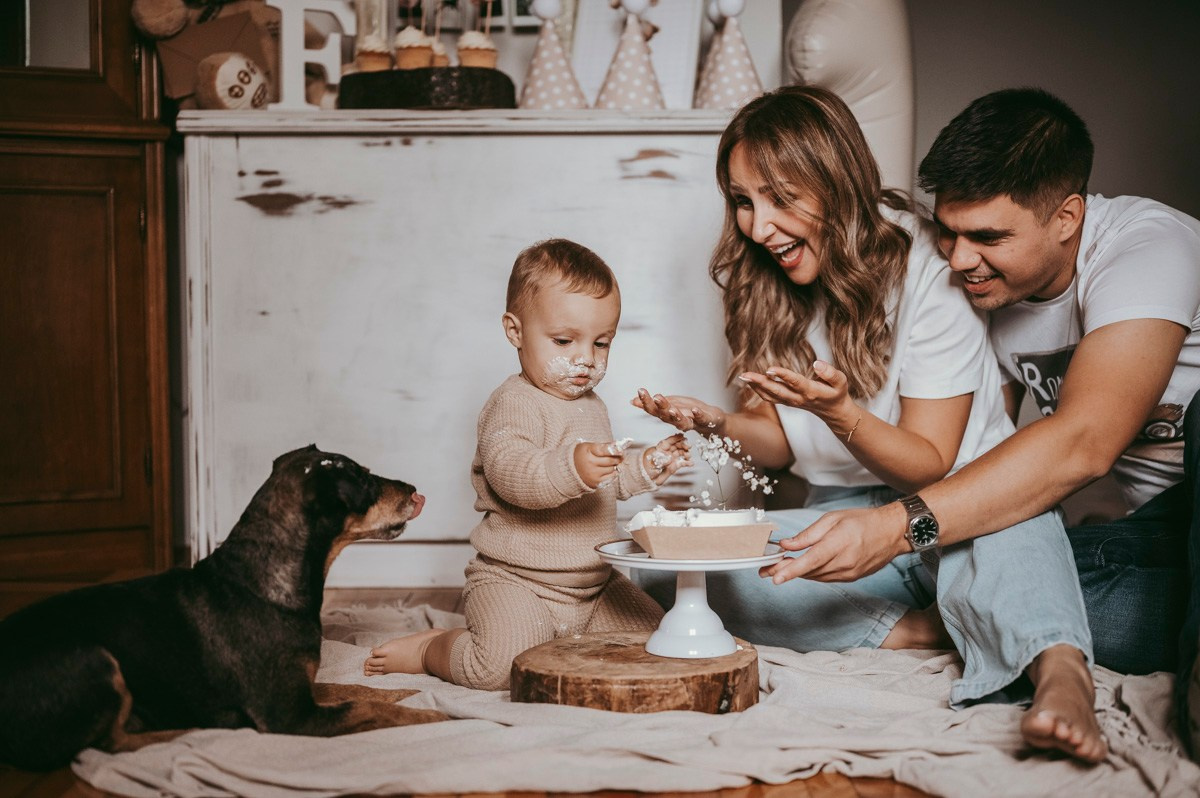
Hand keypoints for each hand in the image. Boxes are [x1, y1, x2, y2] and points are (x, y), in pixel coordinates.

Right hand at [574, 441, 623, 488]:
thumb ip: (603, 445)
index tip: (621, 450)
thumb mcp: (588, 446)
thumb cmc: (580, 455)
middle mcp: (590, 463)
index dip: (615, 450)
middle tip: (621, 456)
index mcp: (588, 451)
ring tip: (611, 463)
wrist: (569, 470)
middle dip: (618, 458)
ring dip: (614, 465)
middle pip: (610, 460)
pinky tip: (609, 469)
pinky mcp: (595, 482)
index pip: (604, 450)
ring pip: (611, 469)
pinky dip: (613, 473)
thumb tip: (617, 444)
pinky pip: (610, 477)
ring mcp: (593, 473)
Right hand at [631, 388, 725, 432]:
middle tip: (655, 397)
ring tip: (672, 409)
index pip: (654, 409)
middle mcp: (677, 420)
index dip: (647, 402)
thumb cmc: (689, 413)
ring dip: (676, 415)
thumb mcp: (669, 405)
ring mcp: (691, 421)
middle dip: (660, 407)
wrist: (712, 421)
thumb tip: (633, 400)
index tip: (640, 391)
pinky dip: (698, 415)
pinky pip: (701, 419)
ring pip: (681, 421)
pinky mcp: (705, 420)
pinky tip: (695, 409)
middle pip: (666, 416)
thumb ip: (653, 404)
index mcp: (667, 415)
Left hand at [642, 432, 691, 484]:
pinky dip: (687, 463)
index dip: (676, 438)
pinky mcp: (676, 465)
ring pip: (682, 452)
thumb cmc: (650, 466)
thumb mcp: (654, 461)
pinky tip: (691, 463)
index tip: (682, 436)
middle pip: (678, 445)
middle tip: (689, 446)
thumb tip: (669, 459)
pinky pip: (683, 462)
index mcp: (661, 447)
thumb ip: (662, 460)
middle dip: (684, 444)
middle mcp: (668, 451)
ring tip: (688, 456)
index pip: (670, 440)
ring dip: (687, 453)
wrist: (650, 476)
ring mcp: (673, 457)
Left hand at [738, 362, 856, 430]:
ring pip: (770, 396)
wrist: (833, 411)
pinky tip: (750, 381)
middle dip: (760, 382)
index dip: (782, 376)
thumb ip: (830, 373)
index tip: (770, 369)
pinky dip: (758, 390)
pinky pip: (769, 398)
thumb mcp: (841, 382)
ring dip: (755, 386)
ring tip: (743, 376)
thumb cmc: (836, 393)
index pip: (794, 382)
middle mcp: (797, 398)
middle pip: (776, 391)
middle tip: (746, 374)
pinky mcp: (786, 402)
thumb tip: (817, 363)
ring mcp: (790, 401)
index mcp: (811, 392)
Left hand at [758, 503, 908, 582]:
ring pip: (816, 576)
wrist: (893, 532)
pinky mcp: (851, 578)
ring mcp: (849, 573)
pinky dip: (813, 572)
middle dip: (786, 570)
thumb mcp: (833, 519)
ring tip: (781, 566)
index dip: (791, 570)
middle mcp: (844, 562)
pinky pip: (826, 577)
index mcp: (838, 544)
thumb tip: (788, 544)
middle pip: (809, 571)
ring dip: (798, 572)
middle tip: (766, 570)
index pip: (810, 561)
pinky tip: (804, 566)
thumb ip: (809, 534)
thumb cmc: (863, 521)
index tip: (775, 577)